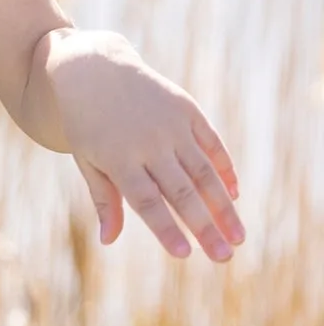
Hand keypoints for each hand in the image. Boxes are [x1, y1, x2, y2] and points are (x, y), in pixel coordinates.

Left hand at [47, 30, 244, 261]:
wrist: (95, 69)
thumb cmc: (87, 124)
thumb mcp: (87, 160)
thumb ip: (104, 200)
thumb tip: (108, 241)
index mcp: (119, 159)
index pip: (148, 202)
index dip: (167, 229)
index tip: (185, 255)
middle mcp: (148, 143)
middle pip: (182, 192)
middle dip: (205, 227)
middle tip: (224, 256)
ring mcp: (171, 125)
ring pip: (204, 172)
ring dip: (224, 206)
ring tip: (238, 237)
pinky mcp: (186, 109)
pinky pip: (212, 144)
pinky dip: (225, 169)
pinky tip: (234, 194)